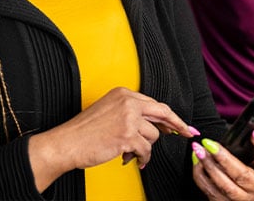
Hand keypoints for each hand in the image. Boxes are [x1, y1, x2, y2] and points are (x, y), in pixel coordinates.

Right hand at [28, 87, 196, 191]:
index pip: (154, 103)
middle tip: (187, 133)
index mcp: (123, 93)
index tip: (180, 124)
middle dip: (177, 125)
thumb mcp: (109, 111)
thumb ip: (131, 113)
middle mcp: (128, 102)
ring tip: (130, 152)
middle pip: (163, 112)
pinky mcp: (127, 136)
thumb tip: (157, 124)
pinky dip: (142, 159)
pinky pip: (146, 151)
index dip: (169, 116)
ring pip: (153, 136)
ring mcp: (128, 118)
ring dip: (144, 148)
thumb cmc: (85, 131)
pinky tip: (132, 160)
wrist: (67, 142)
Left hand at [191, 130, 253, 199]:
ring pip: (225, 186)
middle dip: (224, 159)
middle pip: (242, 176)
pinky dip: (201, 176)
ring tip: (199, 150)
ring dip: (209, 167)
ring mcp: (243, 199)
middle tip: (209, 144)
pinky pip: (211, 191)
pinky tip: (197, 161)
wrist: (247, 191)